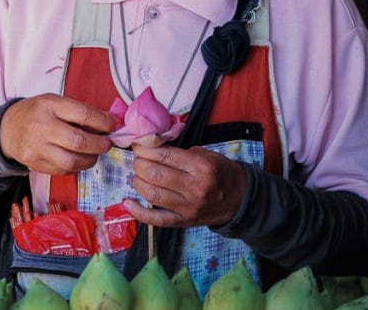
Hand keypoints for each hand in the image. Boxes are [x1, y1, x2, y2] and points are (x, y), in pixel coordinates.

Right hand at [0, 94, 116, 175]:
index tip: (113, 126)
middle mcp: (41, 126)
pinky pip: (63, 171)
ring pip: (72, 161)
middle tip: (107, 144)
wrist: (7, 129)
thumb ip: (79, 111)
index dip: (103, 122)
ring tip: (94, 154)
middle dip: (100, 145)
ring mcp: (36, 147)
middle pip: (79, 141)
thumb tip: (109, 122)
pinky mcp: (34, 164)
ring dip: (90, 160)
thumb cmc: (37, 113)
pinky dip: (76, 167)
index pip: (83, 114)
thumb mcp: (54, 102)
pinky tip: (77, 159)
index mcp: (49, 105)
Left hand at [125, 144, 246, 228]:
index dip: (146, 148)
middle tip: (137, 159)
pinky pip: (157, 220)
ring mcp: (188, 208)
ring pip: (153, 195)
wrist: (239, 199)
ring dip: (138, 182)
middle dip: (140, 164)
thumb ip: (180, 151)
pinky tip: (127, 203)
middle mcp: (195, 188)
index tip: (138, 144)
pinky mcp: (184, 222)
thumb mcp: (207, 154)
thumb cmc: (220, 172)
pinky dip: (139, 212)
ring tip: (136, 174)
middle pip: (156, 174)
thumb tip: (151, 146)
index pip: (165, 156)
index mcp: (202, 167)